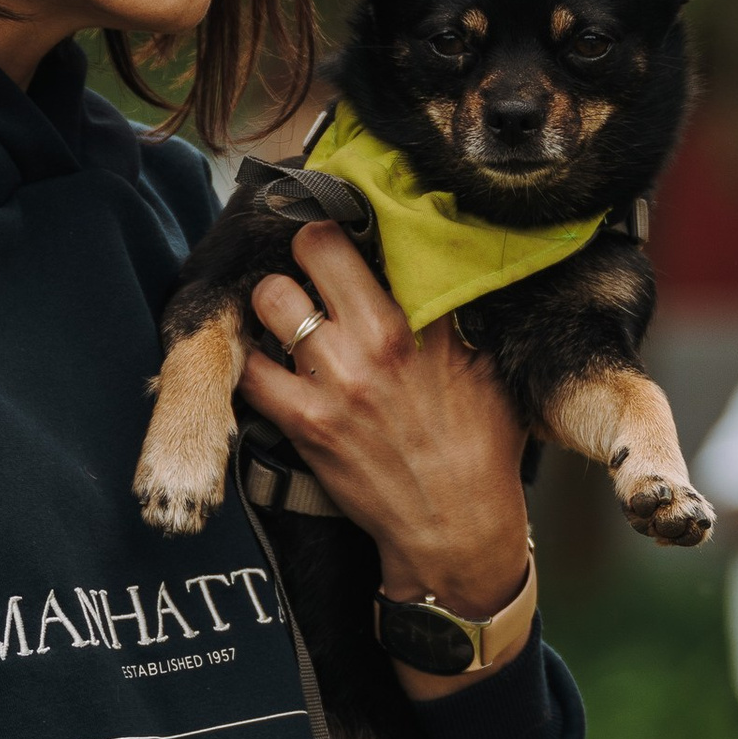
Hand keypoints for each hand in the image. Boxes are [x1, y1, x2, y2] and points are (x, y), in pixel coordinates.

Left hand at [242, 224, 531, 627]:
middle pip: (313, 247)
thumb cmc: (480, 447)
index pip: (381, 237)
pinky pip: (252, 370)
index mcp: (425, 321)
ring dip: (274, 301)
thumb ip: (453, 316)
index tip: (345, 213)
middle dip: (307, 247)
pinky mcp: (304, 422)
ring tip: (287, 314)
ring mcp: (334, 380)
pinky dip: (254, 361)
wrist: (457, 525)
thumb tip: (439, 271)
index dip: (355, 217)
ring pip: (271, 299)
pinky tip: (269, 363)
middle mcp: (376, 341)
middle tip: (310, 262)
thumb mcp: (486, 367)